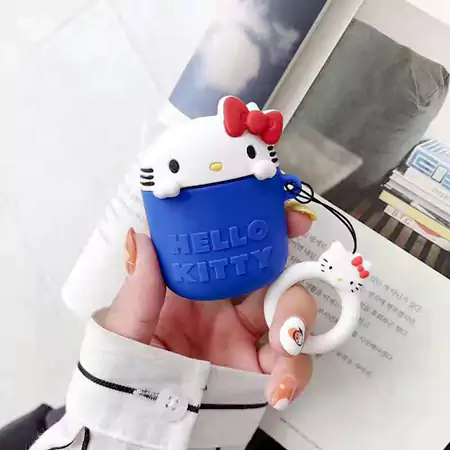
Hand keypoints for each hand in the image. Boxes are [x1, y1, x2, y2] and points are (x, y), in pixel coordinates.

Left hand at [102, 202, 316, 409]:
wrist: (134, 424)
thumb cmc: (122, 371)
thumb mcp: (123, 329)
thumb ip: (137, 291)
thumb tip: (142, 238)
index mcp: (194, 289)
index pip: (231, 250)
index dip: (258, 230)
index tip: (283, 216)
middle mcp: (224, 309)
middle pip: (272, 278)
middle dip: (295, 270)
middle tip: (302, 286)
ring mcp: (244, 340)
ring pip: (291, 316)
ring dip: (297, 322)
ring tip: (285, 345)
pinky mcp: (257, 373)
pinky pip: (292, 366)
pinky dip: (296, 372)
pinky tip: (280, 387)